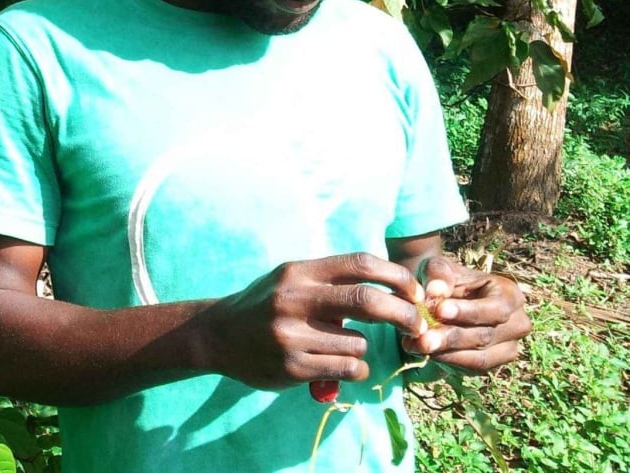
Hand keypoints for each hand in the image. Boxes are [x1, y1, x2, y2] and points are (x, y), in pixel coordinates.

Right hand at [199, 253, 427, 389]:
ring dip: (361, 347)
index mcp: (298, 272)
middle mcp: (293, 299)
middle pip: (367, 301)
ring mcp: (291, 335)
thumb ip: (331, 279)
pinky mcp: (291, 367)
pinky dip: (353, 368)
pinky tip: (336, 364)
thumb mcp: (291, 279)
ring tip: (338, 346)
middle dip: (402, 314)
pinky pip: (346, 369)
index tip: (414, 293)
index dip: (397, 277)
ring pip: (359, 343)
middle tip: (415, 325)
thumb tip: (392, 288)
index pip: (360, 264)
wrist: (216, 335)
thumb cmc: (265, 304)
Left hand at [402, 256, 529, 371]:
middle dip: (451, 338)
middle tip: (422, 339)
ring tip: (417, 346)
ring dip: (447, 354)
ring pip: (479, 358)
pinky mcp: (494, 365)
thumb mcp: (438, 267)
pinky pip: (472, 369)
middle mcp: (517, 324)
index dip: (469, 311)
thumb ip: (438, 273)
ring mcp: (509, 348)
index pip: (496, 308)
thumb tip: (436, 290)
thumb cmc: (445, 281)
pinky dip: (447, 362)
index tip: (440, 310)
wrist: (443, 301)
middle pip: (485, 336)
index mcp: (510, 295)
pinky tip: (424, 353)